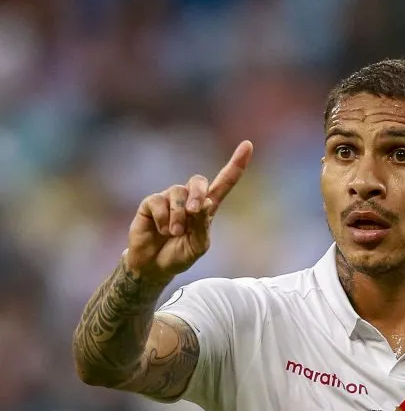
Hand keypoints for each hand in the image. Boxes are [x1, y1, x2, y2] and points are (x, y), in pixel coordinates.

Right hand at [124, 140, 253, 282]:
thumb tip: (205, 203)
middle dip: (198, 194)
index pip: (225, 182)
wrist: (154, 266)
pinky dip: (163, 219)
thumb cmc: (179, 255)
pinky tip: (162, 230)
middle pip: (198, 181)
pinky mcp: (151, 202)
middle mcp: (189, 198)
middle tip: (194, 211)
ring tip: (174, 233)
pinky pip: (159, 202)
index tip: (248, 145)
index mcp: (207, 207)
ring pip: (178, 193)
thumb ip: (202, 226)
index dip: (236, 164)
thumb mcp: (198, 245)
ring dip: (178, 216)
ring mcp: (169, 198)